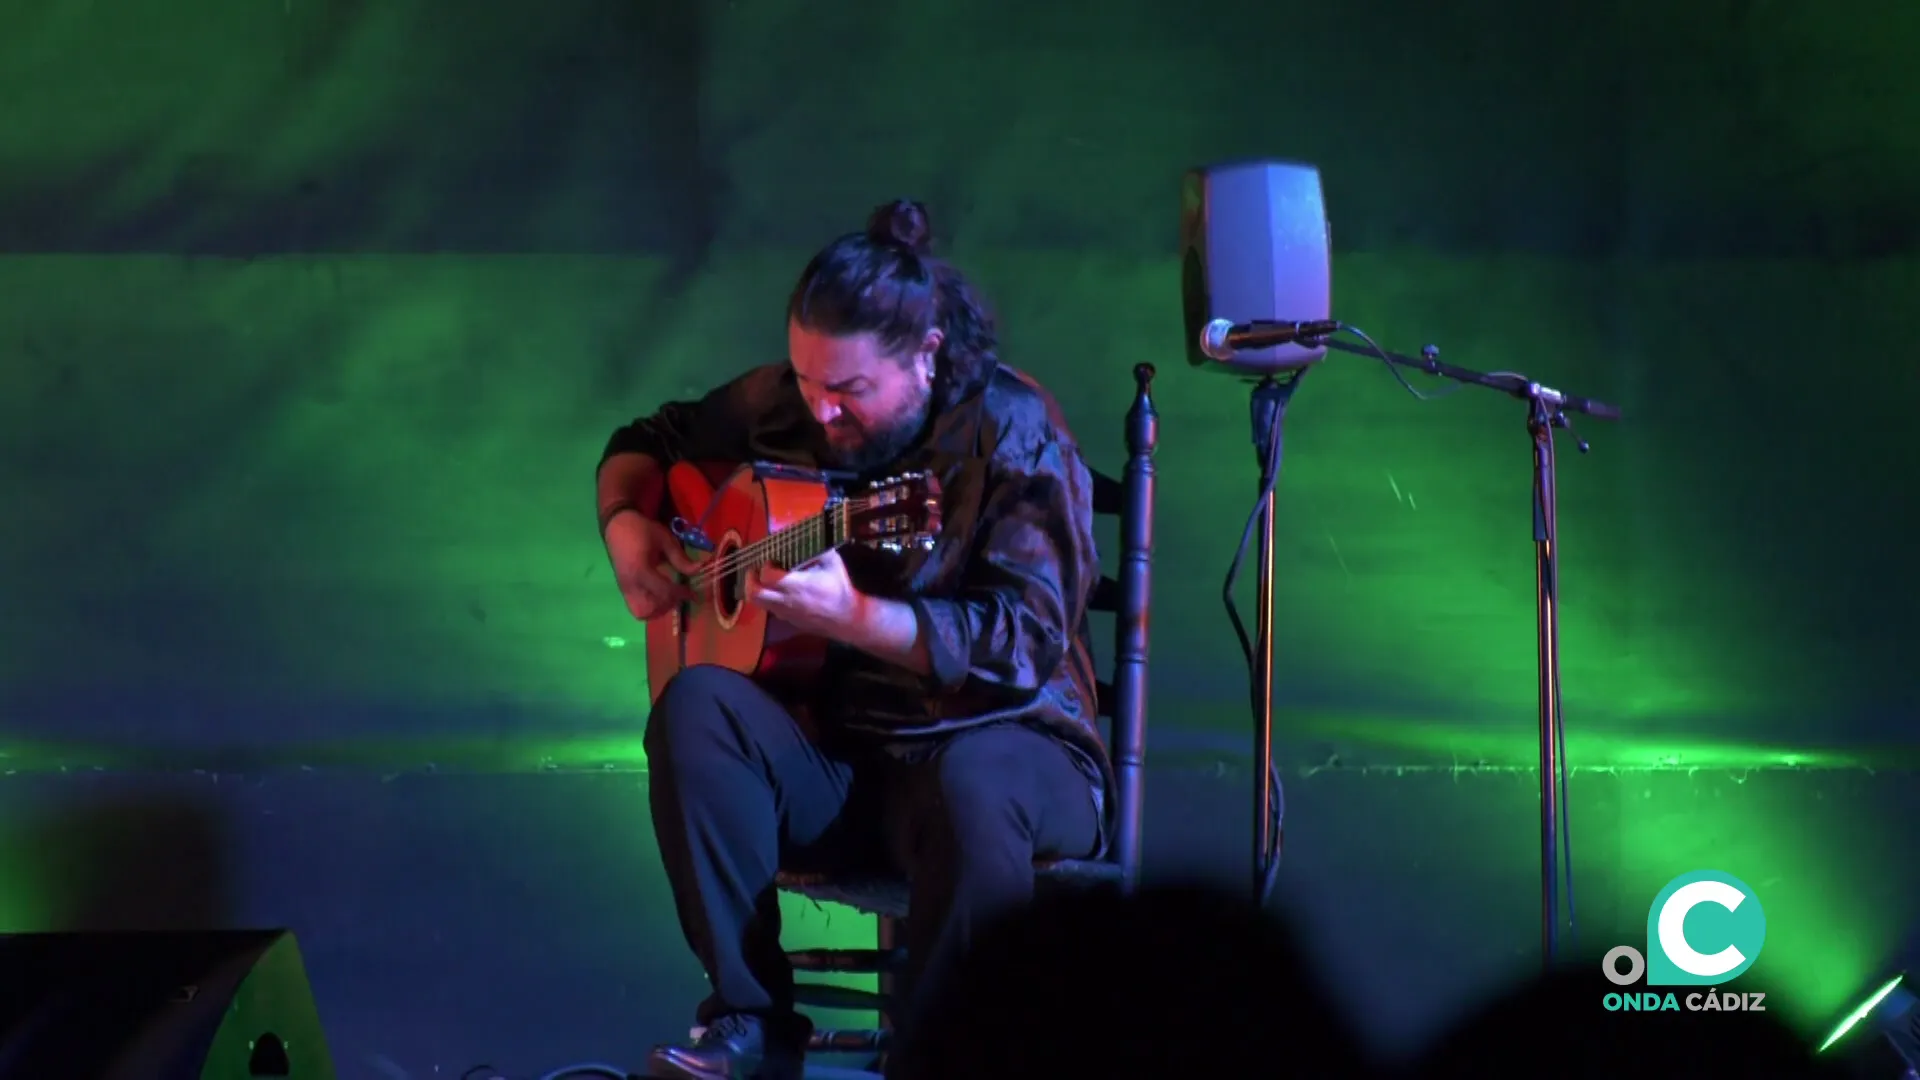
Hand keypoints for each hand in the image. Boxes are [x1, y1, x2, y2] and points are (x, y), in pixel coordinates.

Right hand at [604, 511, 699, 620]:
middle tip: (679, 593)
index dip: (682, 594)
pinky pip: (636, 608)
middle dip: (668, 605)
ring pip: (641, 613)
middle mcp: (630, 584)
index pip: (664, 592)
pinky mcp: (623, 589)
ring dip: (658, 609)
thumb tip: (698, 571)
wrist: (618, 526)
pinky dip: (649, 607)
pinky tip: (659, 595)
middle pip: (650, 609)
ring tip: (669, 595)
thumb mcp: (665, 540)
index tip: (693, 593)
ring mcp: (624, 589)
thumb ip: (680, 558)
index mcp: (640, 571)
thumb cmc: (642, 530)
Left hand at [746, 549, 861, 639]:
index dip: (765, 565)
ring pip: (758, 603)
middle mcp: (785, 600)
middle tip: (756, 569)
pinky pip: (769, 608)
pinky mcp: (787, 619)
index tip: (772, 559)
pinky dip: (767, 598)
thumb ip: (819, 548)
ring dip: (756, 589)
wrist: (846, 618)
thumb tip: (810, 532)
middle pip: (754, 593)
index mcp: (796, 585)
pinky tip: (777, 590)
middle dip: (750, 578)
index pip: (767, 576)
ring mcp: (784, 612)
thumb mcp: (833, 564)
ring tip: (762, 579)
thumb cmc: (839, 589)